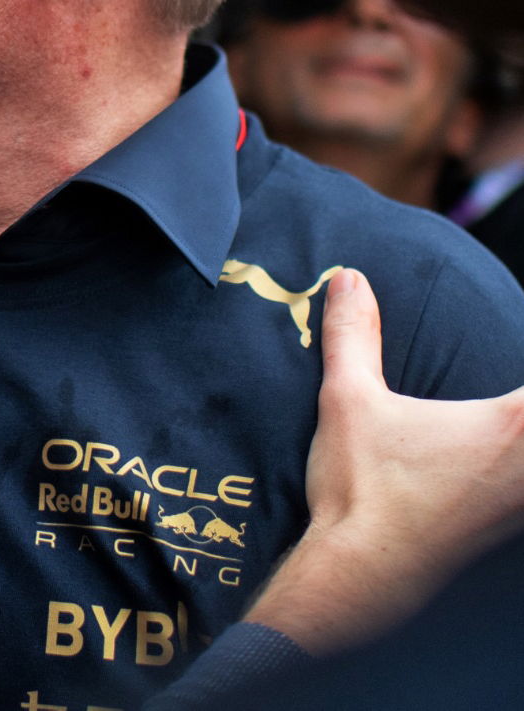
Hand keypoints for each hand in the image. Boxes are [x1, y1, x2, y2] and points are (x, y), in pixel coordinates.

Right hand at [245, 267, 523, 652]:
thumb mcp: (347, 398)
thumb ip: (353, 333)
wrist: (362, 576)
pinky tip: (498, 470)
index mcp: (509, 425)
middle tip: (508, 404)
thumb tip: (348, 277)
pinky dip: (519, 470)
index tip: (517, 328)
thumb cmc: (360, 488)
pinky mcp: (514, 535)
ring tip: (506, 428)